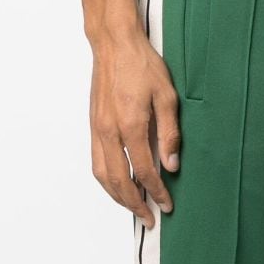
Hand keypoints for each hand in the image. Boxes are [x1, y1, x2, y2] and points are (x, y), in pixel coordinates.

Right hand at [89, 23, 180, 227]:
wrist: (113, 43)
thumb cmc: (142, 65)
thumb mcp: (167, 97)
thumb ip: (170, 134)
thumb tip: (171, 166)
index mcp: (130, 125)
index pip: (144, 172)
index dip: (157, 193)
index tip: (168, 205)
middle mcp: (109, 132)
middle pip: (119, 181)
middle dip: (135, 205)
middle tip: (150, 219)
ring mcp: (97, 130)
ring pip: (102, 176)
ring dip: (118, 197)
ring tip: (134, 208)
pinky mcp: (93, 126)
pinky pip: (96, 162)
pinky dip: (106, 181)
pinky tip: (118, 186)